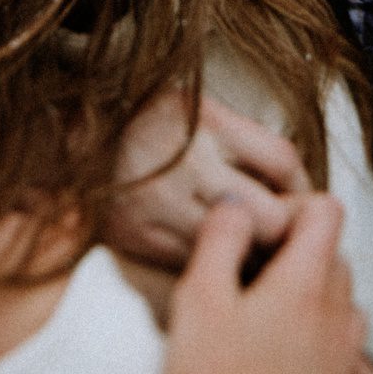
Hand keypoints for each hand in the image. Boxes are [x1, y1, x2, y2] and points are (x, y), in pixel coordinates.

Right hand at [104, 90, 310, 269]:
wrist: (69, 142)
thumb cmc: (141, 122)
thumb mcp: (196, 108)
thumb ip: (244, 139)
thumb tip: (297, 182)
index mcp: (206, 123)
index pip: (281, 161)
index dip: (303, 186)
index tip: (303, 198)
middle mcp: (186, 166)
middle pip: (268, 217)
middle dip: (284, 229)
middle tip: (285, 233)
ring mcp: (161, 208)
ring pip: (237, 252)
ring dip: (253, 254)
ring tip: (252, 247)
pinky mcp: (139, 240)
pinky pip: (198, 264)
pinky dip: (212, 265)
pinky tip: (213, 256)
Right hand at [159, 195, 372, 373]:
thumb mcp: (196, 297)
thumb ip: (220, 238)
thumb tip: (239, 203)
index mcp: (303, 285)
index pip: (326, 213)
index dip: (292, 210)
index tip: (255, 233)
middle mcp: (337, 321)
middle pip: (336, 262)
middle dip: (298, 256)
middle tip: (246, 278)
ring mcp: (345, 370)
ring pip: (351, 313)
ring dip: (320, 306)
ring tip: (270, 324)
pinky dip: (351, 367)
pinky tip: (319, 371)